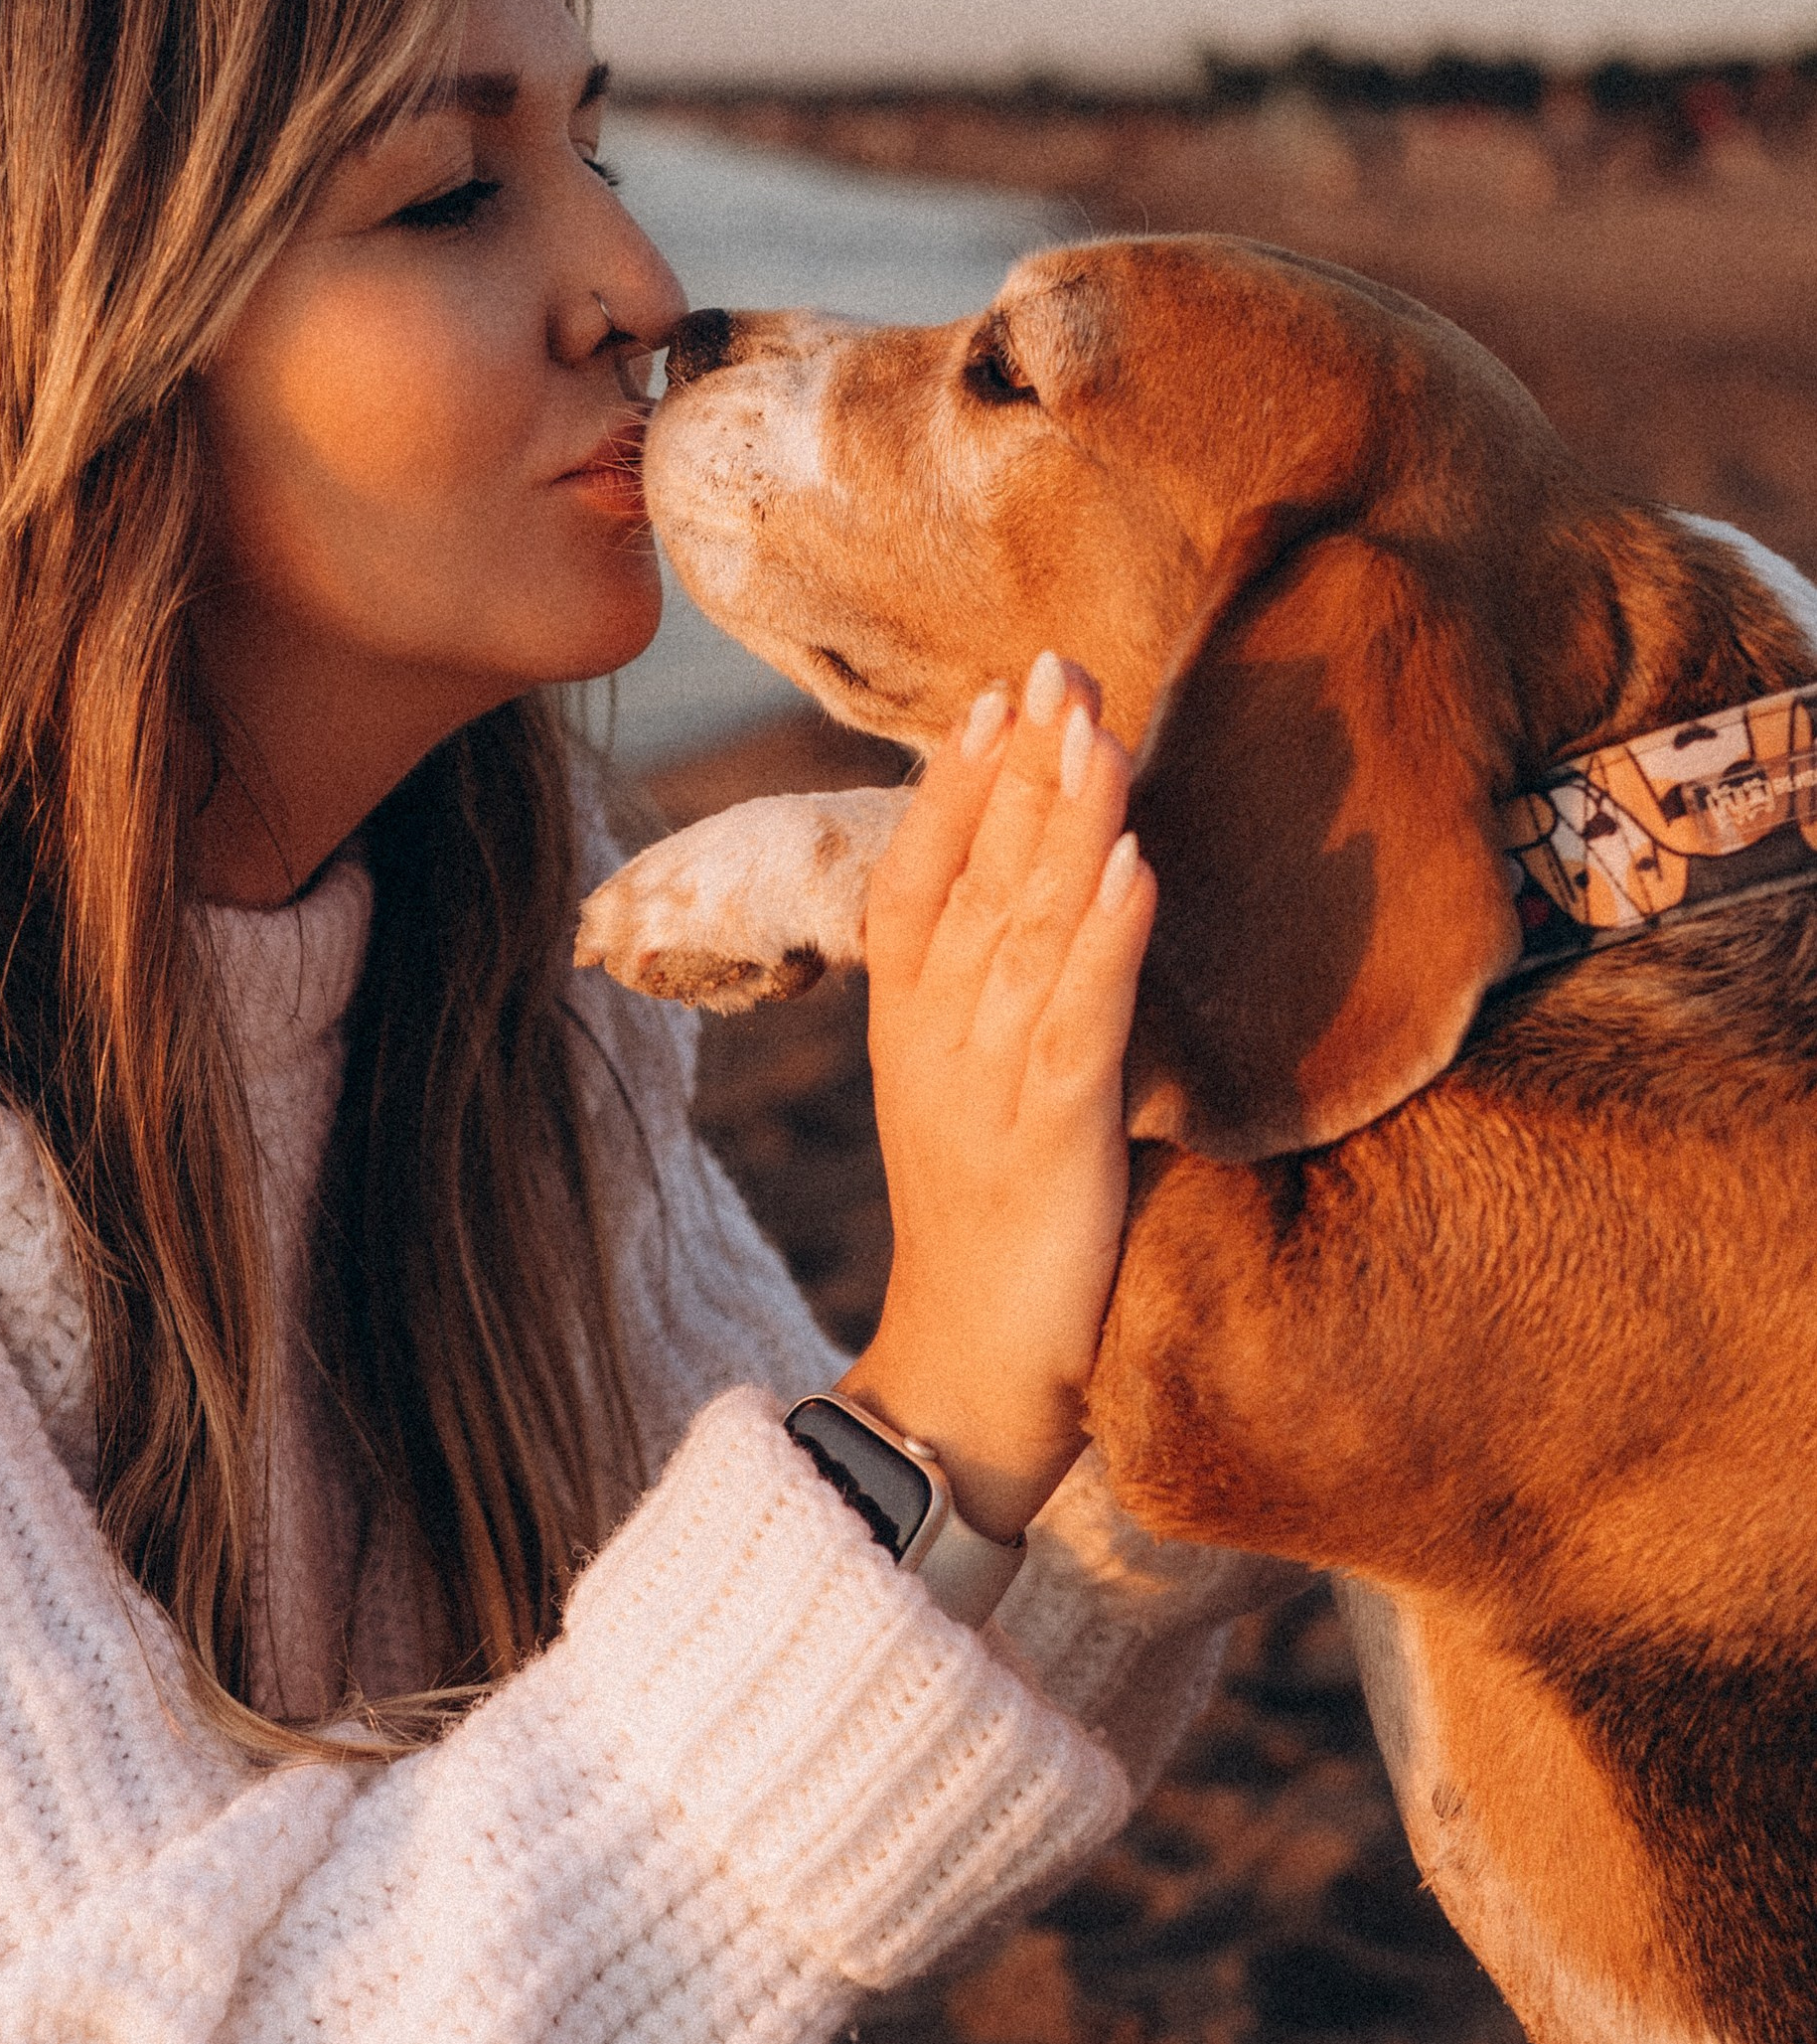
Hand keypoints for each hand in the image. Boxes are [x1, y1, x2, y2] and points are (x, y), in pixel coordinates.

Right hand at [838, 653, 1154, 1546]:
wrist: (966, 1375)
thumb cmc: (985, 1228)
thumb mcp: (963, 1094)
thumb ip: (990, 998)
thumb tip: (1045, 902)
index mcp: (909, 1024)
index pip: (917, 875)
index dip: (952, 783)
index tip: (990, 696)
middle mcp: (935, 1039)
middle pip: (976, 877)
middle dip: (1020, 768)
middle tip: (1059, 668)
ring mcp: (986, 1086)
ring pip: (1026, 929)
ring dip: (1064, 825)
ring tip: (1097, 733)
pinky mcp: (1050, 1140)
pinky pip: (1079, 1022)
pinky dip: (1105, 942)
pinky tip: (1133, 870)